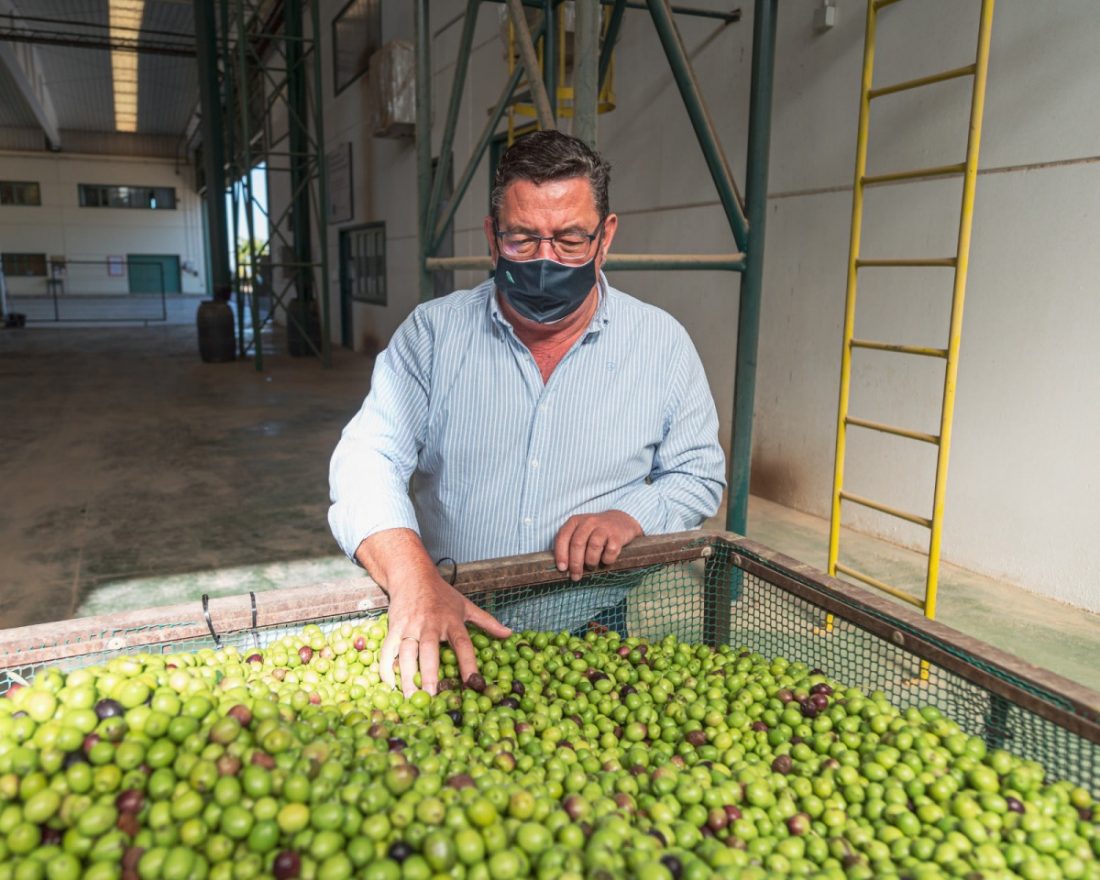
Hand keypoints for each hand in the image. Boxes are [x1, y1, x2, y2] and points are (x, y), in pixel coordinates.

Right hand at [378, 573, 510, 696]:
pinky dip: (386, 668)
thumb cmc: (441, 594)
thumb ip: (487, 622)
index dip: (469, 664)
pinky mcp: (394, 627)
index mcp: (452, 620)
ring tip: (410, 697)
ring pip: (406, 653)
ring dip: (407, 676)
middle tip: (432, 696)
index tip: (474, 684)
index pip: (463, 644)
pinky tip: (389, 685)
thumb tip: (509, 634)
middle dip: (430, 674)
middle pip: (430, 650)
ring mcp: (410, 626)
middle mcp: (430, 624)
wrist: (412, 576)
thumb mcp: (466, 605)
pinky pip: (388, 650)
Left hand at [553, 510, 642, 581]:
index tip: (562, 569)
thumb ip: (570, 545)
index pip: (563, 537)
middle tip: (576, 576)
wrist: (621, 521)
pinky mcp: (617, 535)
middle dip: (575, 563)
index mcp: (575, 521)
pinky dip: (607, 559)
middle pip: (578, 543)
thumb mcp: (580, 532)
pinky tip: (606, 560)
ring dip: (591, 561)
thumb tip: (564, 568)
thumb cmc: (595, 532)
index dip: (561, 554)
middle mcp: (589, 522)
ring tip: (592, 566)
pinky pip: (611, 550)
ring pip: (594, 546)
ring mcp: (604, 527)